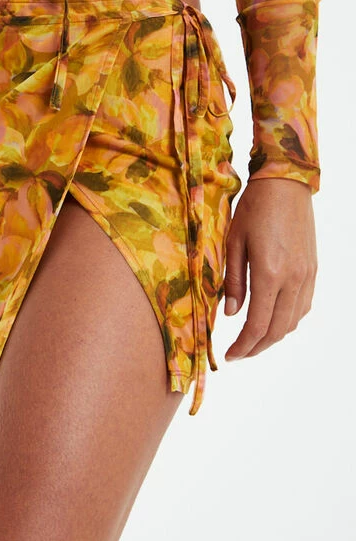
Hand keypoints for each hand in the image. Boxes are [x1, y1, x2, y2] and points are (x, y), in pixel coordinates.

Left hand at [223, 177, 316, 360]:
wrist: (286, 185)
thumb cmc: (253, 210)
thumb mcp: (233, 244)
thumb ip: (232, 282)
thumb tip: (230, 314)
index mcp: (269, 274)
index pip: (257, 325)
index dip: (242, 346)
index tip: (229, 355)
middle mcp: (293, 279)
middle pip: (277, 330)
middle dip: (256, 348)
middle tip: (238, 354)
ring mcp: (306, 276)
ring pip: (292, 321)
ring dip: (272, 337)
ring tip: (252, 340)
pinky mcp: (312, 270)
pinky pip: (303, 306)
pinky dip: (287, 320)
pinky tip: (271, 319)